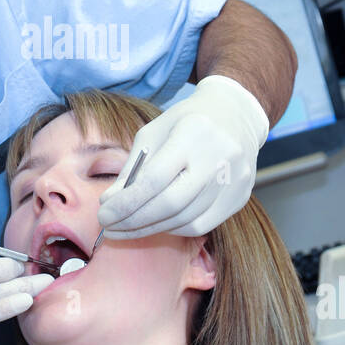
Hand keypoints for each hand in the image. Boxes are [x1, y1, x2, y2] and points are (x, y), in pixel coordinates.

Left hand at [97, 75, 268, 238]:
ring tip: (128, 228)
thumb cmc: (186, 122)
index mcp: (194, 132)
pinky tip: (157, 223)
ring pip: (186, 219)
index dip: (126, 202)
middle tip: (111, 228)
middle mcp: (220, 156)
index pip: (155, 178)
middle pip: (171, 204)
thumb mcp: (153, 133)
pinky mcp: (241, 197)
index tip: (103, 215)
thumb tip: (110, 203)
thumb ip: (133, 168)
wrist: (236, 115)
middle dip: (134, 221)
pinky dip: (174, 228)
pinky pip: (202, 225)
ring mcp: (235, 179)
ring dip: (151, 228)